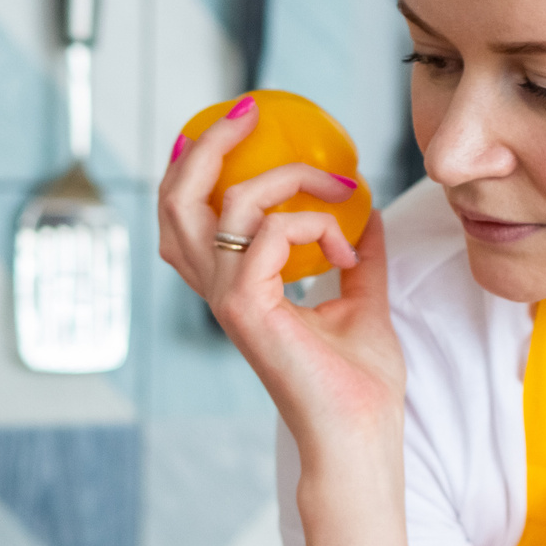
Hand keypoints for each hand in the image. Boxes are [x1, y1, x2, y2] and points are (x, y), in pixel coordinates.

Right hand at [157, 107, 407, 458]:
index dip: (199, 164)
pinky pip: (268, 232)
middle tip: (248, 110)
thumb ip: (359, 256)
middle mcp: (220, 288)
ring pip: (228, 203)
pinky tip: (349, 255)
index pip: (188, 217)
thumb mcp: (363, 302)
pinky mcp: (245, 307)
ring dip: (291, 179)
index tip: (248, 126)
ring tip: (341, 189)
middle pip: (176, 200)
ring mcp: (227, 298)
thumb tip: (369, 212)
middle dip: (205, 144)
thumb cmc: (359, 386)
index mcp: (236, 287)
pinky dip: (313, 226)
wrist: (360, 434)